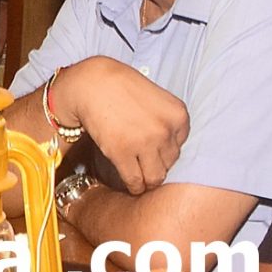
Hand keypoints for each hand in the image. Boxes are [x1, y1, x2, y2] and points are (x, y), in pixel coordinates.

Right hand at [54, 58, 187, 193]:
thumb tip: (166, 146)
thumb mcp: (155, 97)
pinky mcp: (122, 153)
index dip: (165, 149)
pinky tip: (132, 186)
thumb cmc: (120, 86)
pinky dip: (135, 187)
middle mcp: (165, 130)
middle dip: (158, 164)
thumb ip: (165, 120)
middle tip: (146, 164)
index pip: (180, 144)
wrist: (91, 83)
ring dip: (148, 179)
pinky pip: (135, 180)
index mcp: (178, 114)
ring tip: (141, 179)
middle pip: (170, 162)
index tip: (156, 151)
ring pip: (156, 176)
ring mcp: (145, 143)